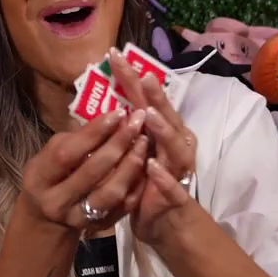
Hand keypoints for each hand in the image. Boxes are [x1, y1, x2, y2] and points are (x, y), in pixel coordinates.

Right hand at [15, 107, 149, 231]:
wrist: (47, 217)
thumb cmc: (51, 174)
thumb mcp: (51, 154)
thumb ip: (77, 138)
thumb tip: (110, 116)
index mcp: (39, 178)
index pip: (67, 153)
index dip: (94, 132)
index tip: (117, 113)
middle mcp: (57, 202)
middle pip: (92, 172)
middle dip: (118, 144)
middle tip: (137, 123)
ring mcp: (79, 218)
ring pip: (111, 192)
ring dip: (131, 165)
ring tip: (143, 142)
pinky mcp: (99, 227)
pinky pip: (124, 206)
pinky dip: (137, 184)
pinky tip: (146, 164)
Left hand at [108, 52, 204, 249]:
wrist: (165, 222)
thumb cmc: (145, 182)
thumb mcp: (133, 150)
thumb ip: (123, 127)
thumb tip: (99, 100)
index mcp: (162, 131)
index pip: (146, 99)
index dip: (132, 77)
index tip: (114, 54)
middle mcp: (175, 144)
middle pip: (165, 115)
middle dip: (154, 96)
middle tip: (142, 76)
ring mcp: (179, 169)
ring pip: (175, 146)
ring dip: (162, 130)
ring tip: (148, 115)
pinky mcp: (177, 196)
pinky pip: (173, 185)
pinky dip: (163, 177)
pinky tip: (152, 167)